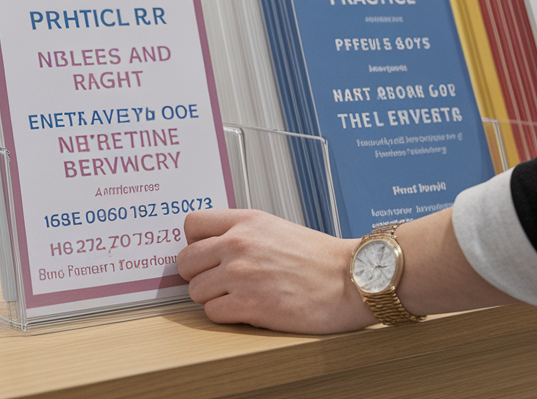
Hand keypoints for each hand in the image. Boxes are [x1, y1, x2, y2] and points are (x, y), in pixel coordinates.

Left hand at [176, 208, 374, 333]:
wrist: (351, 279)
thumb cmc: (320, 258)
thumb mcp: (275, 228)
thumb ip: (241, 232)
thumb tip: (211, 246)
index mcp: (246, 221)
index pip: (192, 224)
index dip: (195, 243)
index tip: (204, 254)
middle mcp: (238, 244)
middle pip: (186, 261)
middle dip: (198, 274)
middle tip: (218, 281)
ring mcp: (241, 275)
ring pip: (196, 291)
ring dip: (213, 298)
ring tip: (239, 296)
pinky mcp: (249, 305)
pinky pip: (212, 313)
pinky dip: (226, 315)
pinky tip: (247, 310)